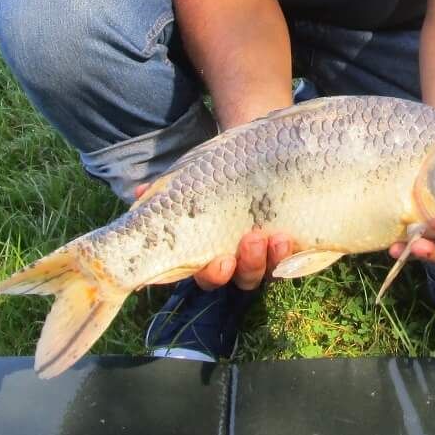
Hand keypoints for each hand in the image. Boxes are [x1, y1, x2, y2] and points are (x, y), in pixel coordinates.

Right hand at [132, 183, 291, 290]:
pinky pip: (294, 257)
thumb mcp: (192, 180)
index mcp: (212, 252)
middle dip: (248, 265)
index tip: (220, 261)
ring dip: (271, 257)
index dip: (213, 274)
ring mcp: (267, 253)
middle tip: (250, 241)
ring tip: (275, 237)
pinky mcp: (292, 243)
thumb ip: (167, 190)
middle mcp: (241, 259)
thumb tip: (139, 192)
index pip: (208, 274)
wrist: (257, 156)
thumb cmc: (217, 177)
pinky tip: (289, 237)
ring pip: (270, 269)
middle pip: (243, 278)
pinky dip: (291, 250)